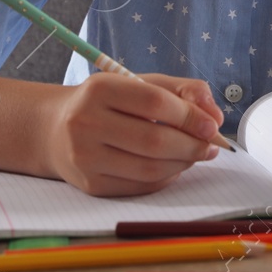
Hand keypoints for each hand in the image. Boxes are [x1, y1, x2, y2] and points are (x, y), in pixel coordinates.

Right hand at [41, 73, 224, 195]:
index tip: (212, 125)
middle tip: (211, 146)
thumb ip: (181, 91)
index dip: (189, 116)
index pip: (154, 102)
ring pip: (149, 169)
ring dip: (183, 164)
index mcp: (99, 89)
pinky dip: (165, 178)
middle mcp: (86, 123)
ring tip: (196, 155)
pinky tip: (174, 166)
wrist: (56, 130)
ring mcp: (85, 158)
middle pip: (153, 141)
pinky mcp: (90, 185)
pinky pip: (140, 187)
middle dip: (192, 145)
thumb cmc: (107, 103)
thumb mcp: (139, 84)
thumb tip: (215, 115)